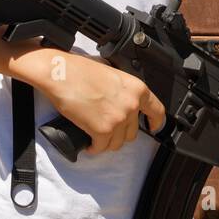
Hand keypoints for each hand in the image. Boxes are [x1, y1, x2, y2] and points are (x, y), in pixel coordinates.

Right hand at [30, 50, 166, 155]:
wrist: (61, 74)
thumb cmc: (80, 71)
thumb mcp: (112, 75)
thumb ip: (123, 90)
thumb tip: (121, 103)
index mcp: (137, 89)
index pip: (157, 111)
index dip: (156, 122)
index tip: (152, 127)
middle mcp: (131, 105)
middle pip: (132, 133)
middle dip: (119, 134)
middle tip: (107, 129)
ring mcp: (118, 119)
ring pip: (117, 143)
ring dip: (106, 142)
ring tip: (95, 136)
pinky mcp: (102, 130)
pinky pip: (101, 147)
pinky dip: (94, 147)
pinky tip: (89, 143)